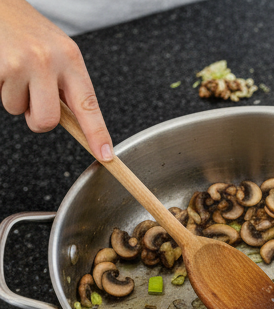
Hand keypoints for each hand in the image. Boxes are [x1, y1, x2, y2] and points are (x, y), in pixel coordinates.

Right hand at [0, 0, 111, 160]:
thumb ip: (67, 85)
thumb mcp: (57, 52)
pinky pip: (0, 97)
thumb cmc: (27, 31)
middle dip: (36, 118)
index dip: (97, 134)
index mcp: (71, 58)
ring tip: (13, 70)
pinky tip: (2, 66)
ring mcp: (24, 62)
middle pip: (47, 120)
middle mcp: (50, 60)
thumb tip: (77, 124)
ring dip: (13, 96)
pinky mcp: (2, 65)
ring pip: (18, 110)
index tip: (105, 155)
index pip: (89, 105)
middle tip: (31, 98)